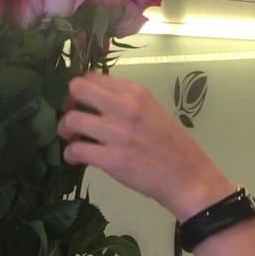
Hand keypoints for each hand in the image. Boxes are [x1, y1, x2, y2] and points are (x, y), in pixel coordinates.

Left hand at [58, 73, 233, 219]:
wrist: (189, 178)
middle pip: (77, 89)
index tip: (82, 103)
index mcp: (136, 93)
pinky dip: (71, 154)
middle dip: (68, 103)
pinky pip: (76, 149)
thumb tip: (96, 99)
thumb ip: (127, 102)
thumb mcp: (154, 112)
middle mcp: (126, 108)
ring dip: (66, 130)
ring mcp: (118, 133)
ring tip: (73, 139)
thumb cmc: (173, 147)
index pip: (94, 77)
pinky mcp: (112, 159)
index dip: (82, 90)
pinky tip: (76, 158)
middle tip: (74, 118)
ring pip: (72, 120)